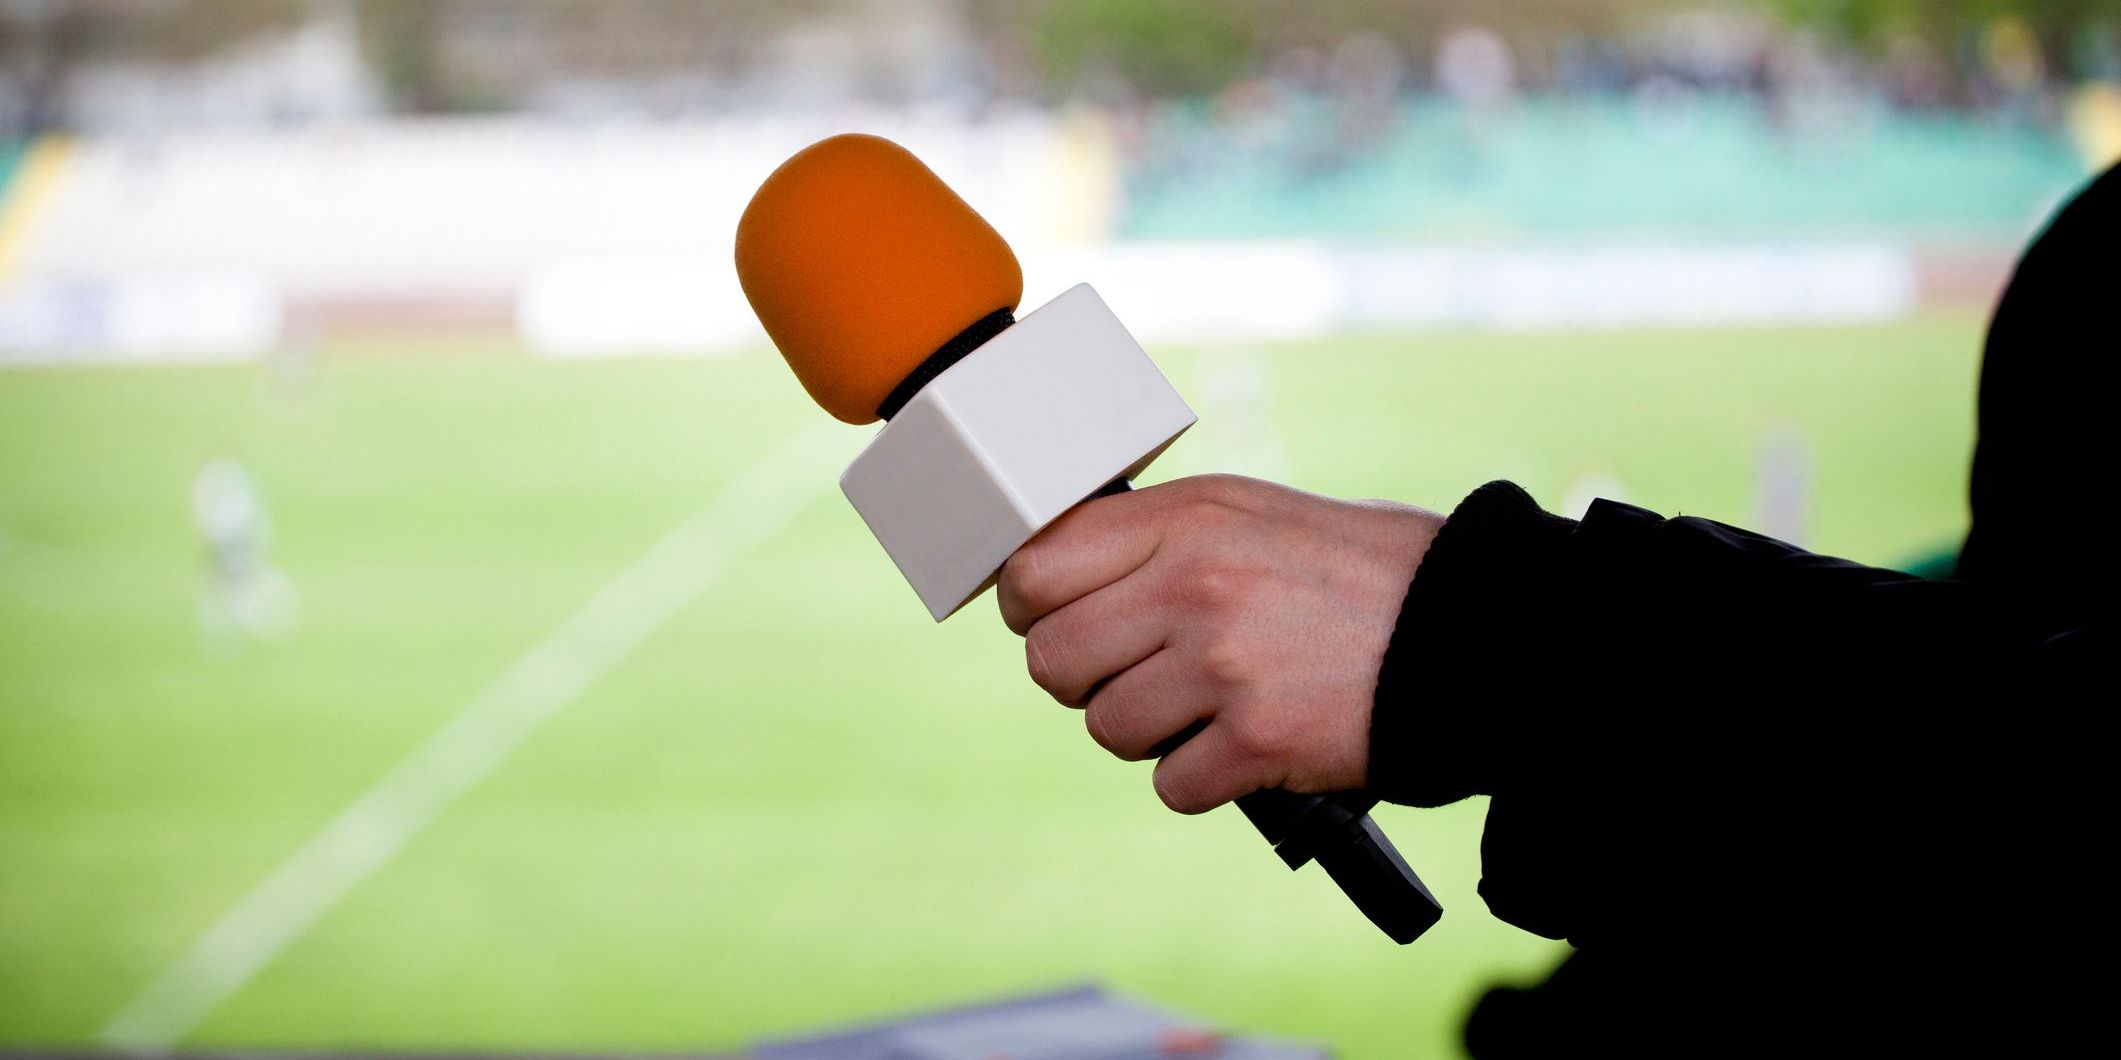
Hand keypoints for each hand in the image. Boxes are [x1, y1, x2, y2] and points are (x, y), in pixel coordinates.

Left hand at [998, 474, 1442, 813]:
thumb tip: (1057, 576)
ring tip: (1208, 706)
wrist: (1471, 631)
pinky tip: (1246, 745)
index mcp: (1185, 518)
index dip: (1032, 608)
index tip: (1056, 620)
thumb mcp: (1250, 514)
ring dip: (1148, 733)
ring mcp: (1223, 664)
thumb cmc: (1360, 572)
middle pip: (1053, 660)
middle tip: (1140, 674)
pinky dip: (1204, 780)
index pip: (1035, 569)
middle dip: (1086, 679)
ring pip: (1107, 728)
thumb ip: (1157, 537)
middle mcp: (1193, 584)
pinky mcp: (1256, 740)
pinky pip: (1171, 785)